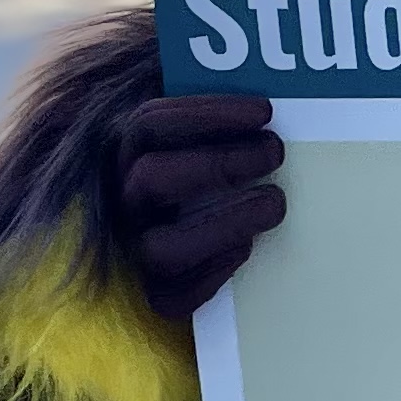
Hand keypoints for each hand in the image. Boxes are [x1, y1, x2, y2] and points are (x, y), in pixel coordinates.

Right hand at [112, 93, 286, 320]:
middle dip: (219, 162)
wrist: (205, 249)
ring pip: (160, 246)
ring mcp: (134, 254)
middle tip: (276, 151)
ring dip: (226, 221)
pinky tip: (248, 248)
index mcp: (127, 159)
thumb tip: (265, 102)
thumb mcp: (207, 144)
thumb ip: (222, 124)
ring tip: (276, 203)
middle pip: (150, 178)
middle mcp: (124, 206)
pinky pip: (174, 299)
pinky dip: (213, 274)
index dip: (205, 114)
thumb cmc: (216, 183)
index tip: (264, 111)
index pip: (149, 125)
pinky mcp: (157, 299)